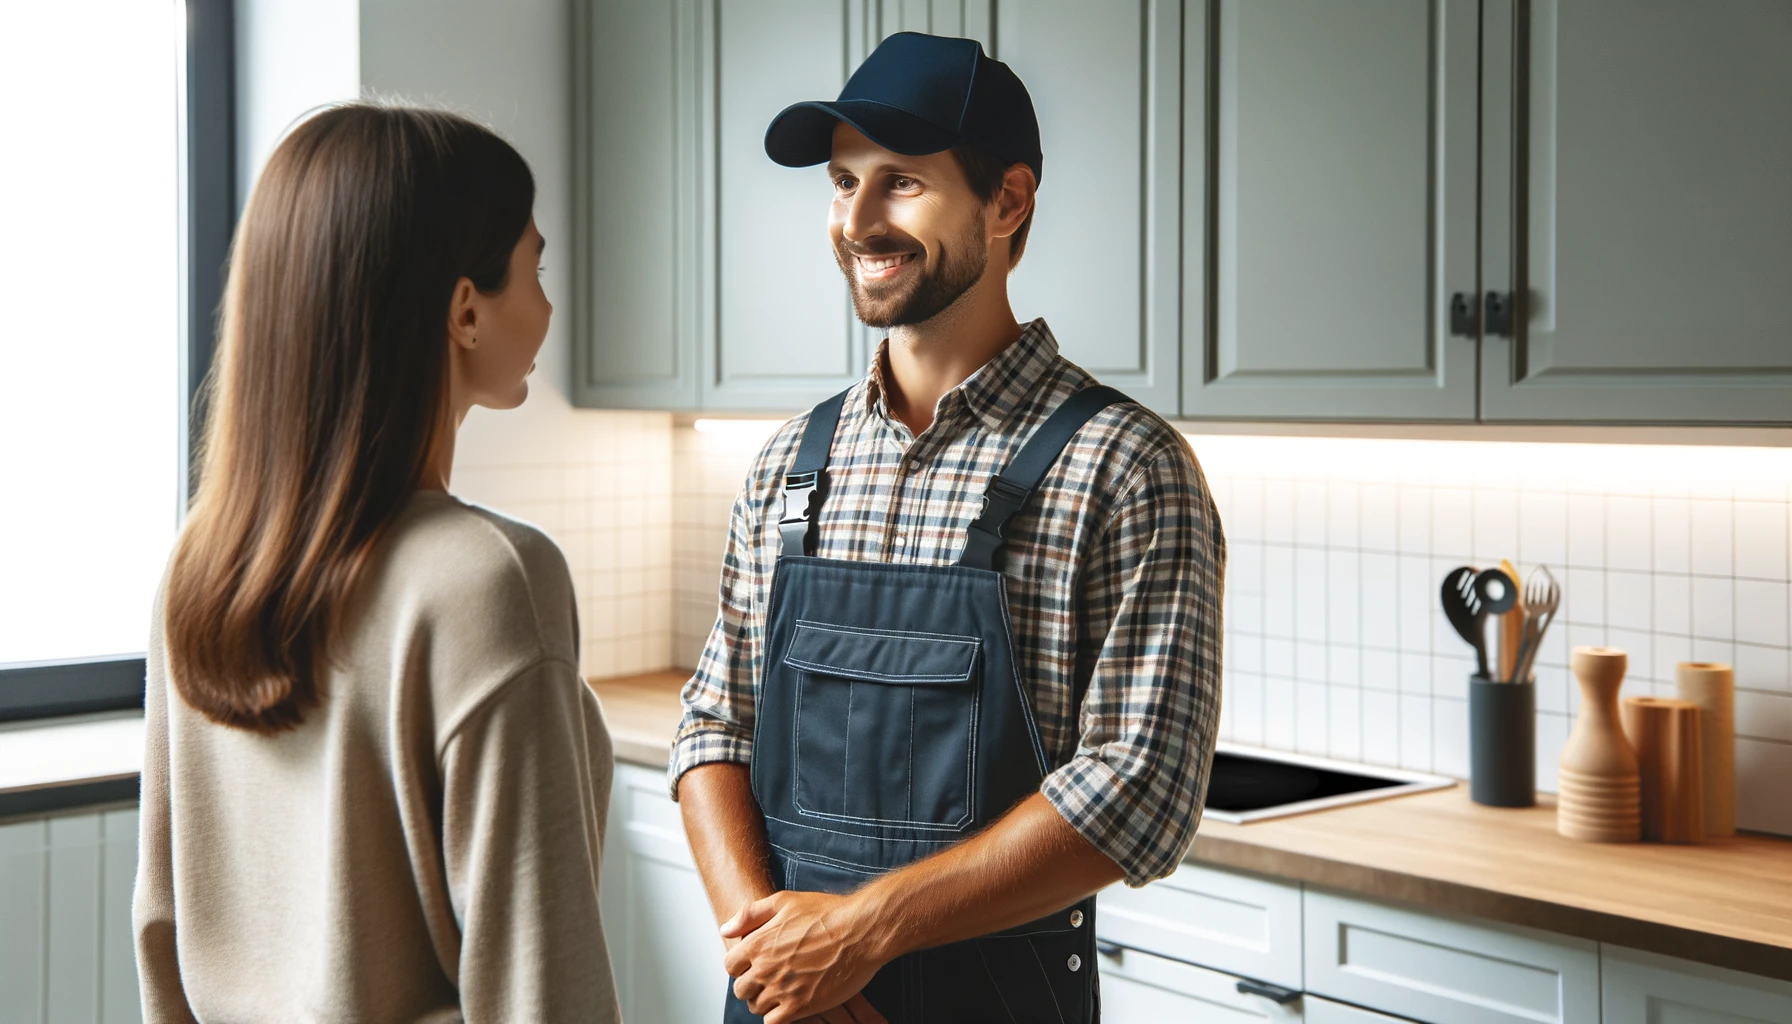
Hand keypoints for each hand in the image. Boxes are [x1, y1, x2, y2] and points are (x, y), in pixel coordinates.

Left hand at [720, 891, 888, 1023]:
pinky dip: (778, 1016)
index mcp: (758, 944)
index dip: (741, 965)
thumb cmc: (826, 913)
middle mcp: (765, 969)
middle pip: (741, 989)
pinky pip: (773, 1022)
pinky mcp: (800, 1006)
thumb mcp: (784, 901)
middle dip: (751, 984)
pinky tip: (789, 1004)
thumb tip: (725, 930)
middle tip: (768, 978)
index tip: (753, 964)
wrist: (859, 932)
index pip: (730, 966)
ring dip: (764, 1000)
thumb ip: (750, 914)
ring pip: (756, 1007)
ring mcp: (781, 990)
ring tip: (780, 991)